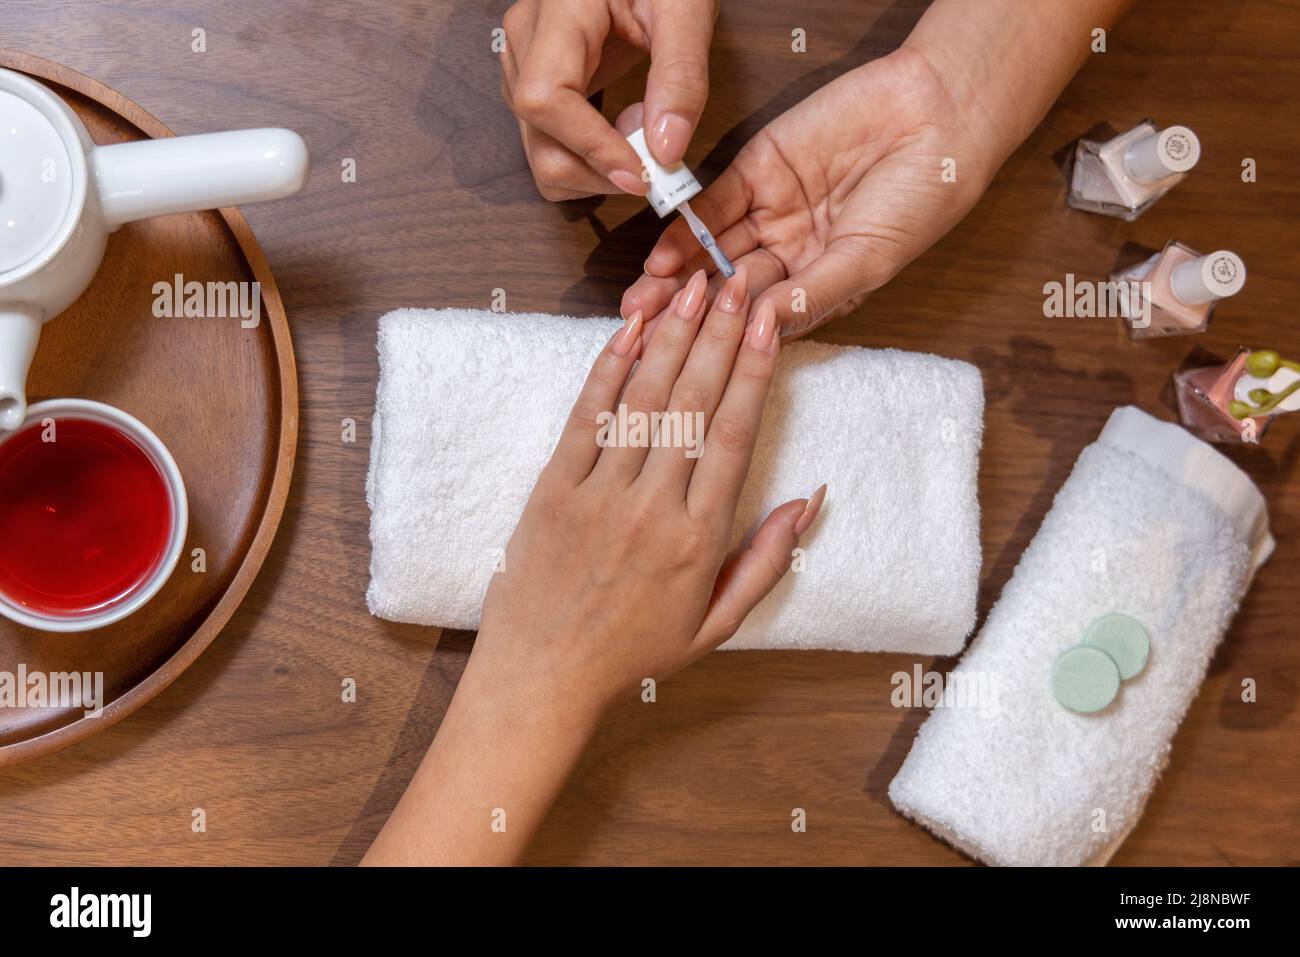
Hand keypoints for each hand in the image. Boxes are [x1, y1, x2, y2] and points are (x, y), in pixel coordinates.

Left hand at [363, 267, 825, 864]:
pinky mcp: (553, 490)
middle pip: (692, 403)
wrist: (542, 676)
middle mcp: (650, 506)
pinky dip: (606, 371)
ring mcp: (598, 494)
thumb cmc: (633, 652)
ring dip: (668, 338)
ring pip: (642, 401)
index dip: (752, 371)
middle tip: (736, 281)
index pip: (733, 435)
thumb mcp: (716, 625)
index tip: (768, 322)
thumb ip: (765, 561)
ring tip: (690, 288)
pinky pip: (584, 419)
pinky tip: (627, 331)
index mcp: (697, 538)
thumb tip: (809, 501)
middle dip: (717, 335)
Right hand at [499, 0, 718, 199]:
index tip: (640, 174)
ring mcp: (522, 62)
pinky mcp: (533, 82)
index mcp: (559, 9)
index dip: (590, 147)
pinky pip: (546, 143)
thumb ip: (681, 76)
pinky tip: (619, 142)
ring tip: (639, 147)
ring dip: (591, 173)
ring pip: (538, 150)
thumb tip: (666, 149)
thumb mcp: (686, 10)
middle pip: (537, 135)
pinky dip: (585, 163)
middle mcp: (526, 38)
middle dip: (595, 172)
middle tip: (651, 172)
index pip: (546, 97)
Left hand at [621, 47, 997, 337]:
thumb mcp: (868, 258)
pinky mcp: (758, 170)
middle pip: (726, 292)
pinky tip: (662, 256)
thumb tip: (762, 330)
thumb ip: (813, 293)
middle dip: (686, 314)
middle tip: (643, 338)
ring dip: (677, 277)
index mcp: (820, 289)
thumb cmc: (920, 198)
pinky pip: (715, 205)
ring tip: (641, 303)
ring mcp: (772, 213)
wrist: (936, 114)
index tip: (681, 371)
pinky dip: (688, 228)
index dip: (721, 346)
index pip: (759, 325)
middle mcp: (790, 257)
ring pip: (713, 252)